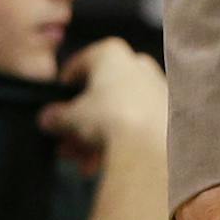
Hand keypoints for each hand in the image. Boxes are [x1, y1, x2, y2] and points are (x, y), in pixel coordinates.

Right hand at [39, 40, 167, 174]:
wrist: (152, 142)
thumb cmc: (109, 117)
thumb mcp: (69, 118)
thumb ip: (56, 116)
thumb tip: (49, 118)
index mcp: (112, 54)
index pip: (81, 63)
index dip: (65, 85)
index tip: (56, 103)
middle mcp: (139, 65)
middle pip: (101, 94)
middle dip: (80, 122)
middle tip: (66, 142)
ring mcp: (157, 87)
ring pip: (118, 112)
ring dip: (95, 138)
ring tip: (80, 161)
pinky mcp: (170, 111)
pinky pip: (137, 124)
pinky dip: (118, 141)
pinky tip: (99, 164)